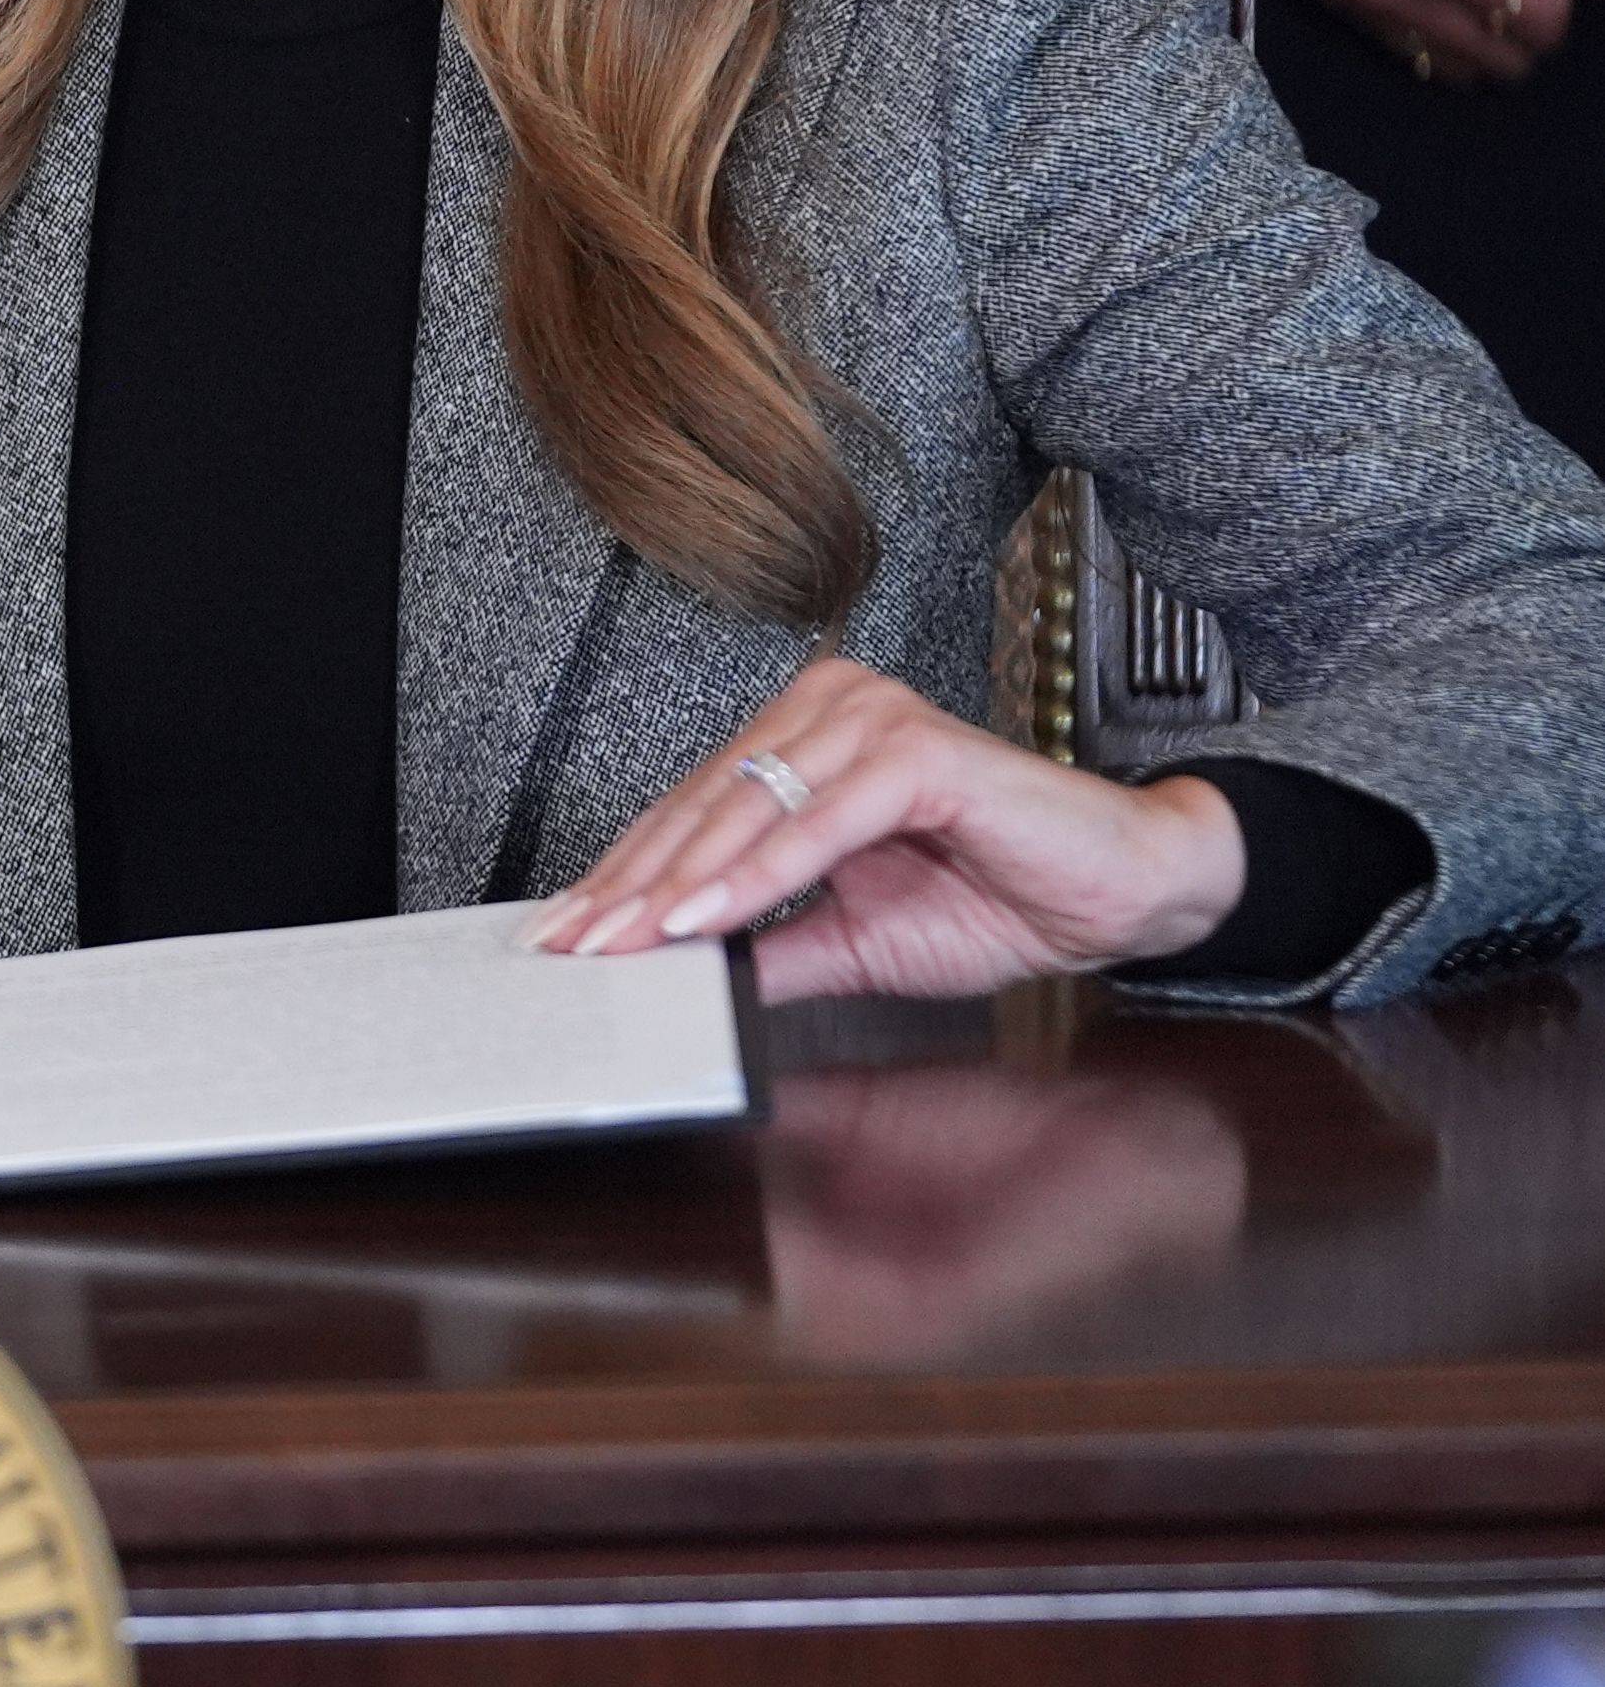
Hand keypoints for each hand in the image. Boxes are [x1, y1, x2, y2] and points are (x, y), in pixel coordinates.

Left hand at [521, 659, 1246, 1002]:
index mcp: (804, 739)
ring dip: (680, 883)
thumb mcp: (855, 940)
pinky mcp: (916, 753)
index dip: (625, 876)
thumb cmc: (999, 899)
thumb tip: (684, 973)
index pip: (691, 812)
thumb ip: (770, 946)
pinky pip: (817, 822)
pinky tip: (703, 916)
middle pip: (704, 808)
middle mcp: (828, 713)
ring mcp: (871, 722)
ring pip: (748, 811)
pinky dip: (757, 874)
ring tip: (621, 940)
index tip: (567, 934)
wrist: (1120, 894)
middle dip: (632, 886)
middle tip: (572, 945)